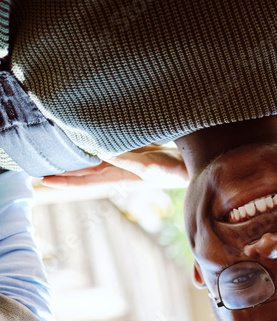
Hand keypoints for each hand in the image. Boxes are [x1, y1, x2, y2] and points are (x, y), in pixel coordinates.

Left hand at [41, 145, 187, 188]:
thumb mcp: (150, 165)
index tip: (45, 181)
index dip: (66, 181)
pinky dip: (93, 145)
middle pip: (84, 173)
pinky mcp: (132, 148)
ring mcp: (125, 159)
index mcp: (120, 176)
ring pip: (93, 160)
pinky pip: (106, 148)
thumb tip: (100, 151)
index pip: (86, 181)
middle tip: (39, 171)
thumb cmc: (175, 169)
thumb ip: (126, 159)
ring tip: (56, 155)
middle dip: (64, 172)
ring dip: (76, 159)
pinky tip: (85, 139)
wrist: (194, 164)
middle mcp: (119, 169)